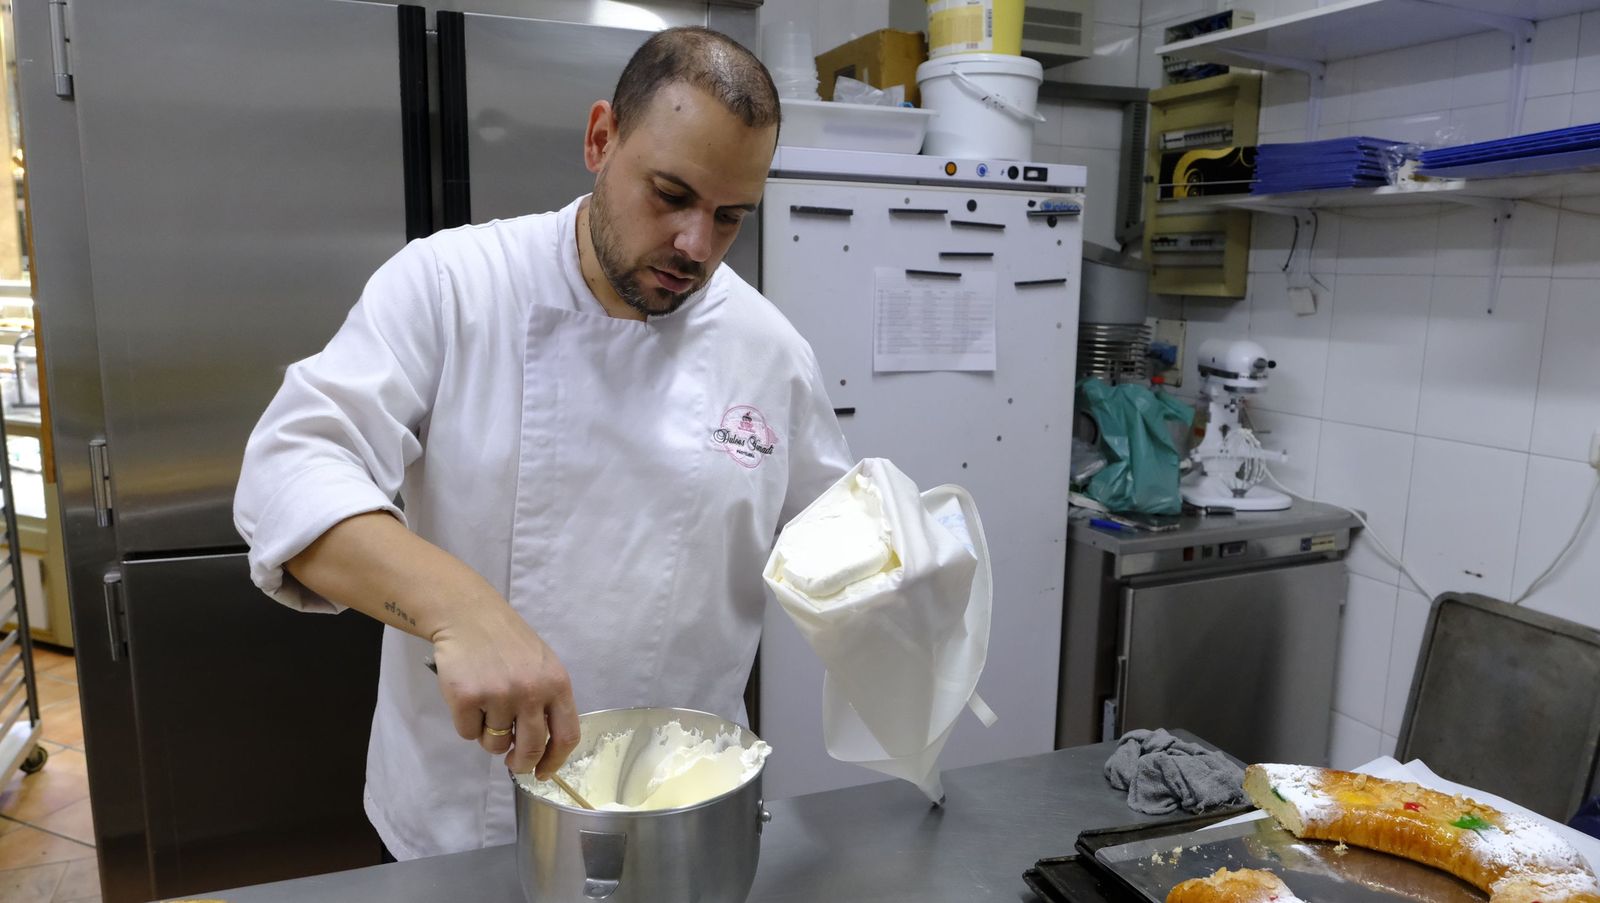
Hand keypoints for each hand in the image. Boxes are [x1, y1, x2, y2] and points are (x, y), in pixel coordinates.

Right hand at [428, 599, 580, 778]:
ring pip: (495, 744)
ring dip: (489, 737)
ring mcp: (498, 695)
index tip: (543, 771)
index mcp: (556, 684)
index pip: (567, 736)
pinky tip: (468, 698)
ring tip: (486, 709)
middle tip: (512, 762)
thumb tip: (540, 750)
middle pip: (531, 749)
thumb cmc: (507, 641)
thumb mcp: (541, 666)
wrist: (468, 615)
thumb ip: (546, 702)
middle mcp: (531, 692)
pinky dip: (466, 723)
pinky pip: (468, 733)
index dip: (555, 760)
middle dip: (521, 763)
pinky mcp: (466, 698)